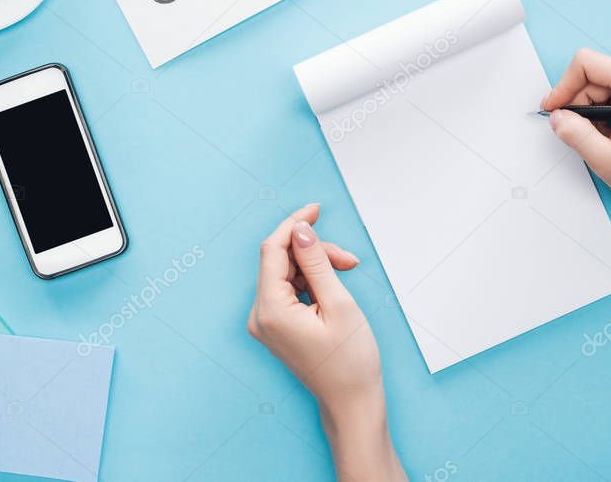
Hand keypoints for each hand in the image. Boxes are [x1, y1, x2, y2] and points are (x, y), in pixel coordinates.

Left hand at [249, 205, 405, 480]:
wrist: (351, 403)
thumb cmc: (350, 361)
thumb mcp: (339, 303)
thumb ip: (316, 262)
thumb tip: (300, 230)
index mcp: (270, 310)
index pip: (273, 250)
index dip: (294, 224)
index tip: (316, 208)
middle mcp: (259, 315)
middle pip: (280, 260)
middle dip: (314, 251)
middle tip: (349, 260)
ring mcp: (265, 323)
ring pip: (286, 273)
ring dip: (316, 266)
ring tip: (347, 274)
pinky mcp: (275, 326)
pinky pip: (288, 289)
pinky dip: (311, 281)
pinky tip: (333, 287)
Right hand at [542, 48, 610, 219]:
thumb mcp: (604, 160)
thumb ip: (575, 134)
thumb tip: (556, 115)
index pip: (589, 64)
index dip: (564, 86)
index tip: (554, 109)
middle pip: (591, 76)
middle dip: (578, 105)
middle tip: (582, 134)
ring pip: (596, 84)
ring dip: (589, 112)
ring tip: (602, 137)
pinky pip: (606, 91)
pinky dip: (599, 112)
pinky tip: (609, 132)